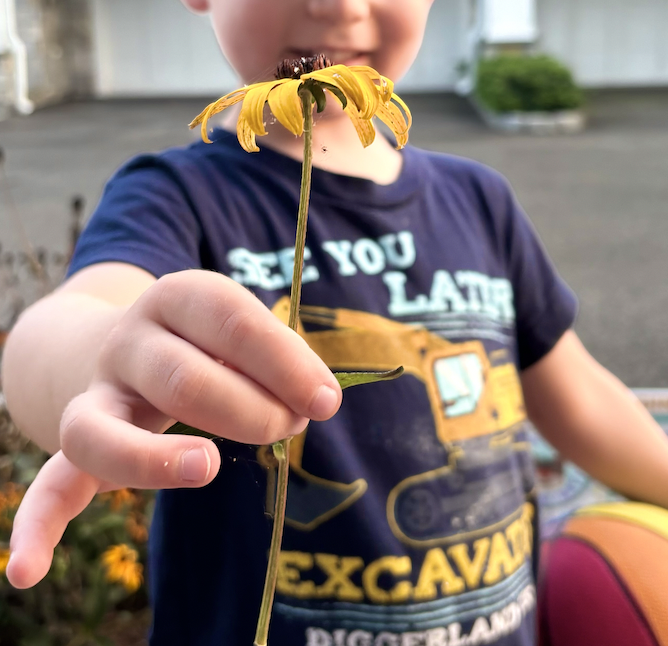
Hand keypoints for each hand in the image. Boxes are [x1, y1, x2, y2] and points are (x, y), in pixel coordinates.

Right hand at [7, 269, 341, 587]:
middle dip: (248, 411)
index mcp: (180, 297)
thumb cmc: (214, 338)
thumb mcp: (245, 330)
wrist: (141, 336)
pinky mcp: (82, 437)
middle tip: (291, 426)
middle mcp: (131, 340)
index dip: (284, 363)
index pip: (232, 321)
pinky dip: (38, 525)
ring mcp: (99, 391)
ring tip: (209, 467)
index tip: (326, 400)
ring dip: (156, 459)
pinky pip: (52, 481)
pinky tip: (29, 571)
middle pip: (180, 379)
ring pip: (101, 430)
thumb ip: (281, 358)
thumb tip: (317, 400)